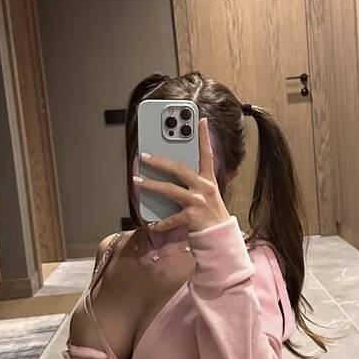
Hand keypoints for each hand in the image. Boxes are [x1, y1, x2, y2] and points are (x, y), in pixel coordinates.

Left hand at [133, 117, 230, 232]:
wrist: (221, 238)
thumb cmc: (211, 215)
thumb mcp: (209, 194)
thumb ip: (196, 182)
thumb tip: (174, 171)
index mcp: (209, 180)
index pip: (208, 154)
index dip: (205, 137)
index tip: (201, 120)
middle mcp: (204, 188)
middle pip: (179, 169)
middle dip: (160, 161)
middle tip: (144, 156)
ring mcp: (198, 202)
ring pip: (170, 189)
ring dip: (151, 185)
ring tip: (137, 181)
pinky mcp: (191, 217)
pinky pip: (170, 218)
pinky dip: (159, 222)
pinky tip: (150, 222)